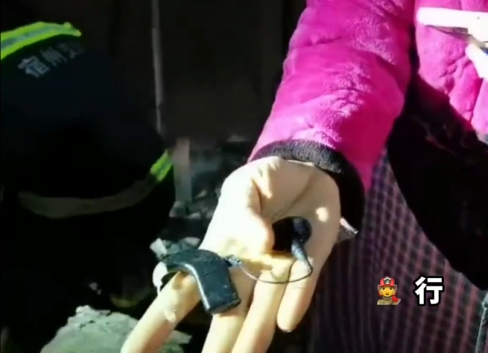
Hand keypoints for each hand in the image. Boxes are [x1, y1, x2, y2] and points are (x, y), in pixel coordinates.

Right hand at [122, 157, 340, 352]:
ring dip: (252, 339)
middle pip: (223, 315)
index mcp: (217, 251)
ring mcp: (276, 270)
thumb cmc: (266, 182)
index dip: (157, 324)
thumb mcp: (246, 184)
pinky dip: (295, 302)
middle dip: (215, 346)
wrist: (310, 172)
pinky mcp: (309, 263)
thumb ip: (244, 210)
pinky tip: (286, 325)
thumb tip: (257, 242)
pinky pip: (301, 286)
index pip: (181, 293)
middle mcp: (242, 270)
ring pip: (260, 312)